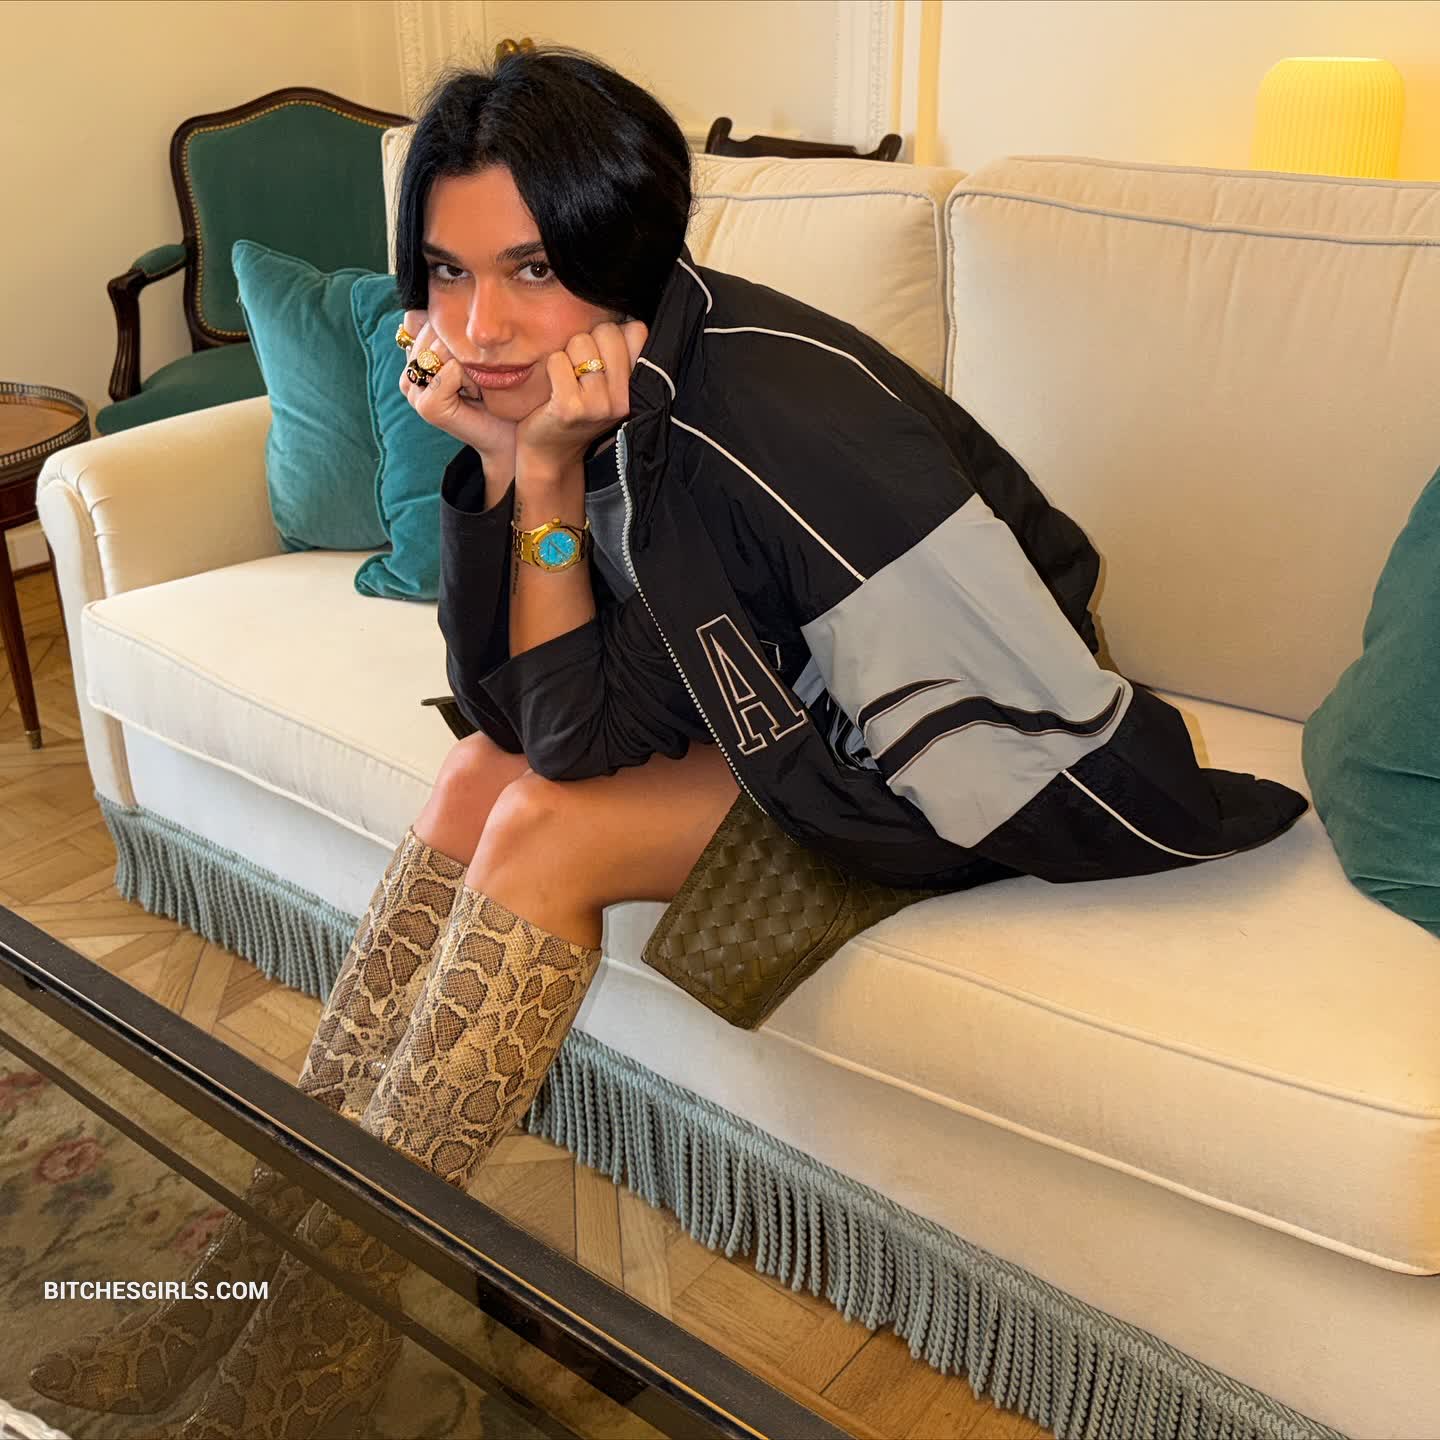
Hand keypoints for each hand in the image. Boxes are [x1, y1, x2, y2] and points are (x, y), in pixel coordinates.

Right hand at [397, 310, 517, 478]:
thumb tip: (423, 303)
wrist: (509, 432)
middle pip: (432, 331)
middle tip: (476, 376)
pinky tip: (476, 395)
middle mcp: (408, 374)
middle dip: (462, 347)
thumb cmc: (495, 391)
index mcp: (413, 358)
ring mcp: (413, 392)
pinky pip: (450, 371)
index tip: (469, 356)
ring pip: (441, 349)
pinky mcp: (427, 406)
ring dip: (468, 363)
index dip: (449, 328)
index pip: (418, 318)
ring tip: (476, 385)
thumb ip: (447, 328)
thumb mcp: (471, 352)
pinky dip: (470, 380)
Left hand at [515, 320, 648, 478]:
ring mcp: (598, 405)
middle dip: (587, 342)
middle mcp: (623, 398)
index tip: (603, 357)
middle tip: (580, 372)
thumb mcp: (609, 385)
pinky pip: (557, 361)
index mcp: (637, 388)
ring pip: (580, 343)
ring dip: (567, 356)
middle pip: (607, 331)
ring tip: (568, 381)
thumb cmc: (578, 409)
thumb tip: (621, 311)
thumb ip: (620, 353)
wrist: (551, 454)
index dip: (614, 335)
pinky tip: (554, 389)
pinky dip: (550, 368)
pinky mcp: (570, 408)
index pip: (637, 330)